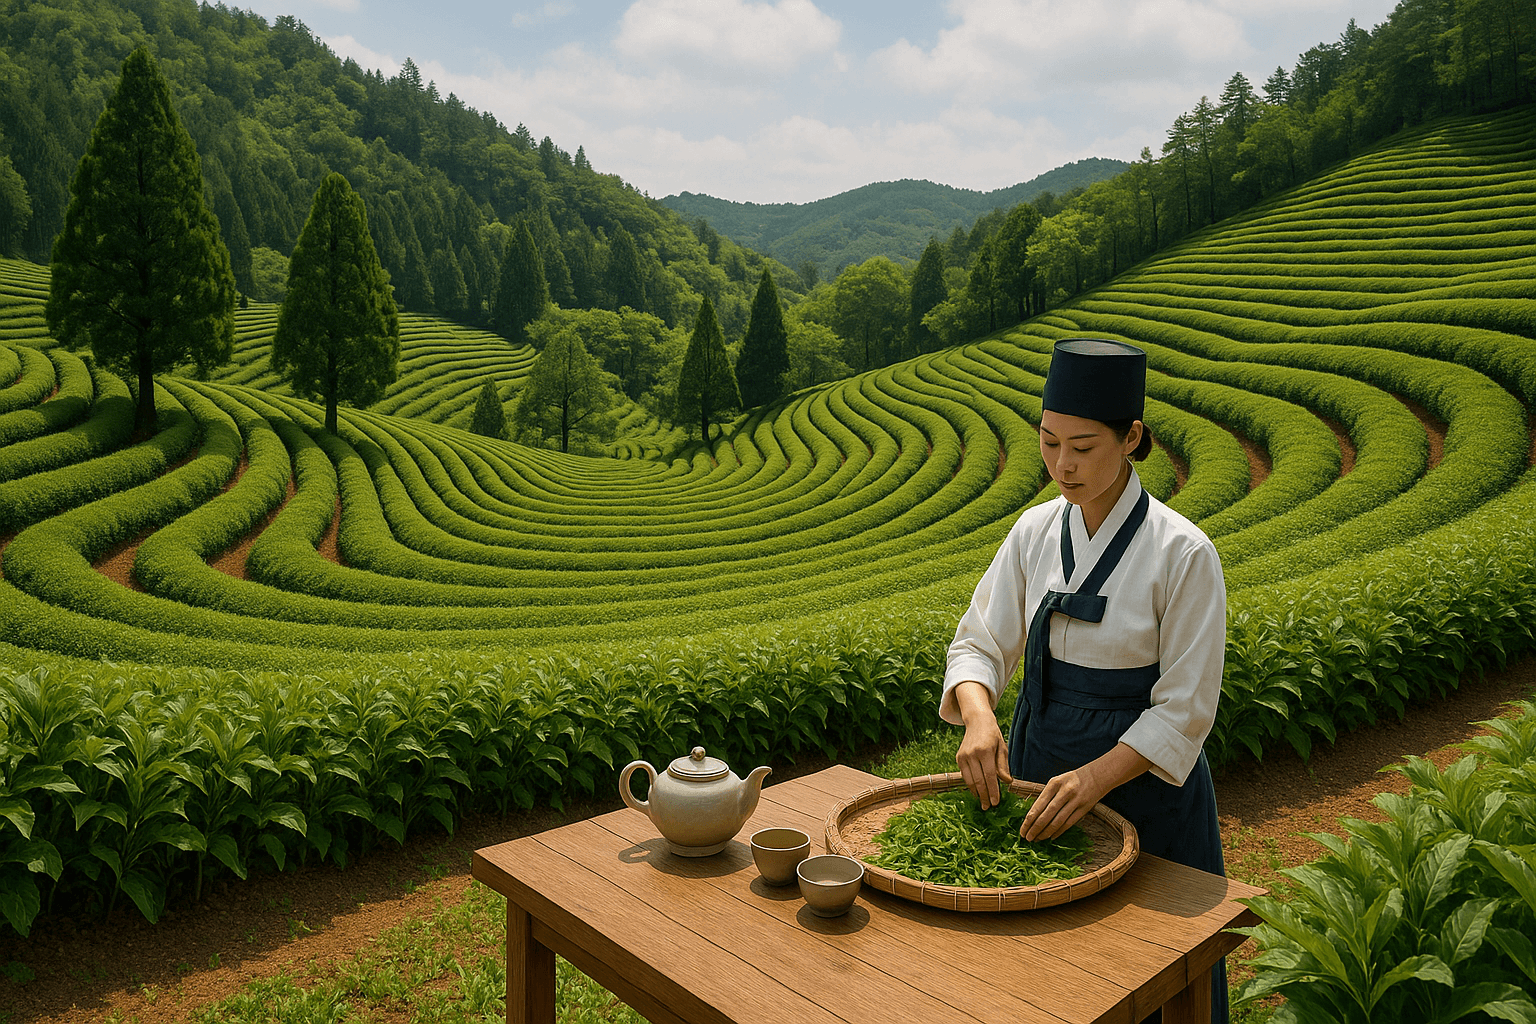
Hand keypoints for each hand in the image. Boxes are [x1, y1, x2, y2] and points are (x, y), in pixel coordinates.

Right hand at [956, 718, 1011, 809]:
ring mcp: (963, 756)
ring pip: (970, 780)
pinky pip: (964, 776)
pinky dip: (971, 785)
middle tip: (989, 807)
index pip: (990, 776)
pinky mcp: (958, 758)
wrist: (977, 722)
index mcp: (985, 751)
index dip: (993, 791)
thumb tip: (1007, 782)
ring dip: (977, 793)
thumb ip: (1003, 766)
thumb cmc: (993, 736)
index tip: (996, 802)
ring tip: (983, 802)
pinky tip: (977, 792)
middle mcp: (972, 754)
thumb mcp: (1002, 748)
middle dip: (984, 796)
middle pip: (979, 781)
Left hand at [1020, 743, 1152, 840]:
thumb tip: (1032, 815)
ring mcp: (1075, 801)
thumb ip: (1046, 795)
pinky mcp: (1084, 809)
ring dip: (1046, 832)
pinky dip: (1059, 831)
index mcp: (1054, 784)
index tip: (1022, 830)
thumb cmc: (1072, 779)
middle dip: (1035, 828)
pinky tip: (1051, 837)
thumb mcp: (1057, 781)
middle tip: (1027, 838)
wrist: (1097, 775)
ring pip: (1057, 821)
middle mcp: (1064, 792)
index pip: (1038, 805)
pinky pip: (1068, 823)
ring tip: (1037, 839)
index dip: (1029, 820)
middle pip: (1046, 815)